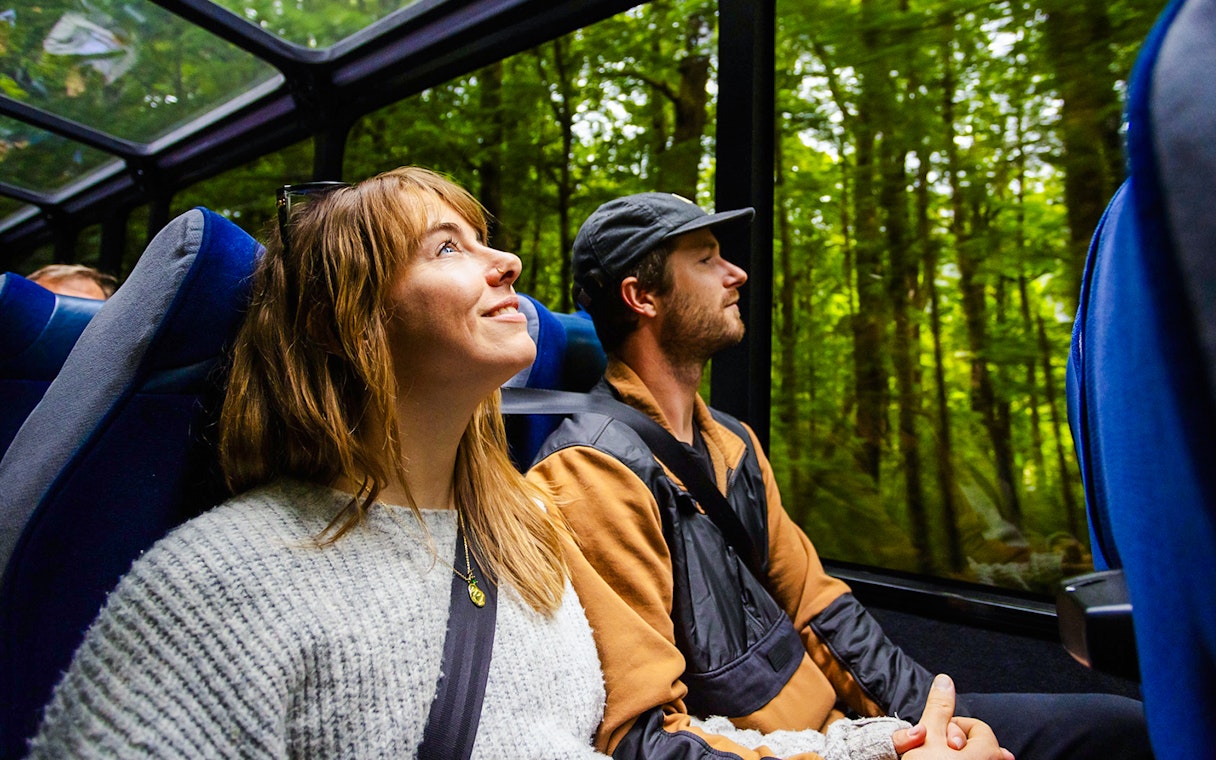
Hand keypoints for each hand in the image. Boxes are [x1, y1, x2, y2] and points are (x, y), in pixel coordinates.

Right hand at [898, 674, 1013, 759]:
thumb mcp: (928, 735)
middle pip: (981, 746)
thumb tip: (945, 679)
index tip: (937, 736)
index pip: (978, 727)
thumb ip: (939, 707)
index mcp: (988, 751)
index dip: (954, 726)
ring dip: (960, 758)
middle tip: (940, 752)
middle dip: (958, 744)